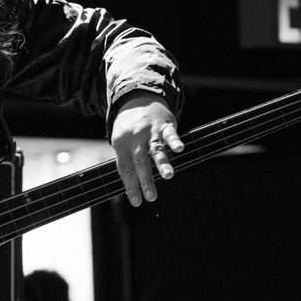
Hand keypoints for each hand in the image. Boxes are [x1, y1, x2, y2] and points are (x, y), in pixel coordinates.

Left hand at [110, 92, 182, 206]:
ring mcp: (150, 131)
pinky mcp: (164, 125)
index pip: (125, 169)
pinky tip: (179, 149)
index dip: (131, 186)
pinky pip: (169, 134)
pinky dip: (174, 141)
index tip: (137, 202)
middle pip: (140, 162)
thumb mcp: (121, 141)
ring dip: (162, 163)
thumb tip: (132, 186)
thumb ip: (127, 161)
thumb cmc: (129, 126)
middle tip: (151, 197)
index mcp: (122, 145)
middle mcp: (135, 138)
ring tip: (168, 176)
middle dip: (146, 180)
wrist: (137, 98)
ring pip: (156, 149)